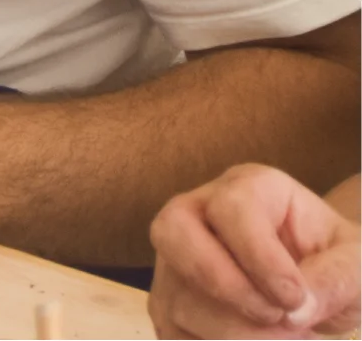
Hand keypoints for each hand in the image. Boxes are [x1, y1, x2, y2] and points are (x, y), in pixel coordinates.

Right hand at [150, 164, 360, 339]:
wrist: (319, 286)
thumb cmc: (337, 263)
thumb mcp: (356, 266)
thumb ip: (335, 280)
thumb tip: (297, 308)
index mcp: (252, 187)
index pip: (232, 208)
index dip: (259, 257)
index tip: (296, 299)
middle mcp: (201, 209)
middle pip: (173, 231)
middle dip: (224, 285)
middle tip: (274, 316)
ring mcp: (177, 255)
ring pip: (174, 292)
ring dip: (230, 332)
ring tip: (281, 338)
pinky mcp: (169, 298)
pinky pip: (172, 330)